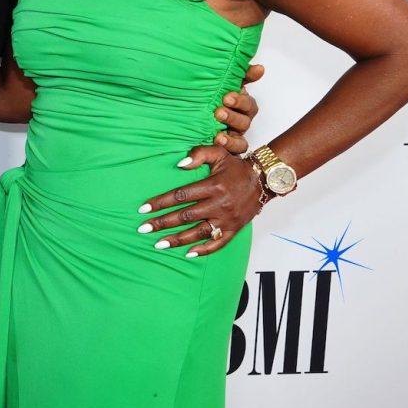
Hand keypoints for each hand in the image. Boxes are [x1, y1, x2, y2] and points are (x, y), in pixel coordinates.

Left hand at [137, 146, 262, 257]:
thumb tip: (178, 164)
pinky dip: (203, 250)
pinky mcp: (235, 229)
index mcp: (213, 186)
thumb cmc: (237, 166)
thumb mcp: (218, 153)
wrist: (264, 179)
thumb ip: (198, 154)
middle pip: (185, 216)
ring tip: (159, 244)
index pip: (181, 196)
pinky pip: (218, 243)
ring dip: (177, 239)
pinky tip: (188, 254)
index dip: (160, 202)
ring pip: (198, 232)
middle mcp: (219, 204)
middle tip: (143, 228)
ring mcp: (227, 219)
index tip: (143, 209)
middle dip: (162, 223)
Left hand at [211, 62, 263, 154]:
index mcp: (239, 107)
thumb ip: (241, 75)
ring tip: (218, 135)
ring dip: (230, 137)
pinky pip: (233, 152)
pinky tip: (217, 144)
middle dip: (232, 117)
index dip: (241, 101)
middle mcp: (239, 123)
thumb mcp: (222, 84)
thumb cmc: (209, 99)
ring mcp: (233, 137)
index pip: (248, 104)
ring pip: (240, 140)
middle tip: (218, 112)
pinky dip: (227, 148)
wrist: (186, 115)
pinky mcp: (226, 150)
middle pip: (244, 122)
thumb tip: (260, 68)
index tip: (227, 97)